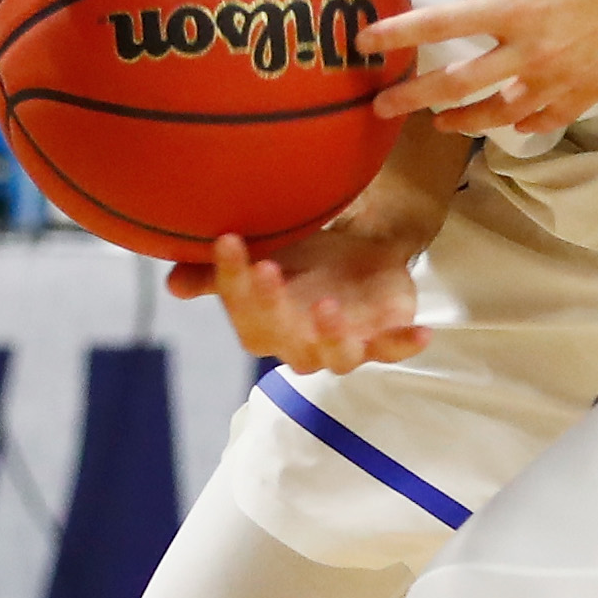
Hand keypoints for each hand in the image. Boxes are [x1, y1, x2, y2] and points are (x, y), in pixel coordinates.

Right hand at [172, 209, 430, 374]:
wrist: (360, 246)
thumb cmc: (302, 255)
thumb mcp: (262, 250)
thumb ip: (218, 269)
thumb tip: (173, 283)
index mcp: (262, 323)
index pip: (239, 309)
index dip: (229, 279)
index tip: (229, 239)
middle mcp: (299, 342)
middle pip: (280, 338)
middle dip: (271, 307)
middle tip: (267, 268)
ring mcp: (342, 343)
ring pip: (333, 357)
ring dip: (329, 337)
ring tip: (326, 307)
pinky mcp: (381, 338)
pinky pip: (392, 349)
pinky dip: (405, 345)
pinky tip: (423, 333)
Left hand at [361, 0, 597, 137]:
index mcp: (515, 7)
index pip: (440, 25)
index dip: (396, 35)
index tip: (365, 43)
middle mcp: (532, 52)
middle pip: (457, 85)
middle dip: (413, 99)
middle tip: (382, 108)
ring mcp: (561, 77)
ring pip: (499, 114)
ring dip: (462, 121)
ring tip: (439, 123)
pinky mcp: (590, 89)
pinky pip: (545, 119)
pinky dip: (521, 125)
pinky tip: (508, 124)